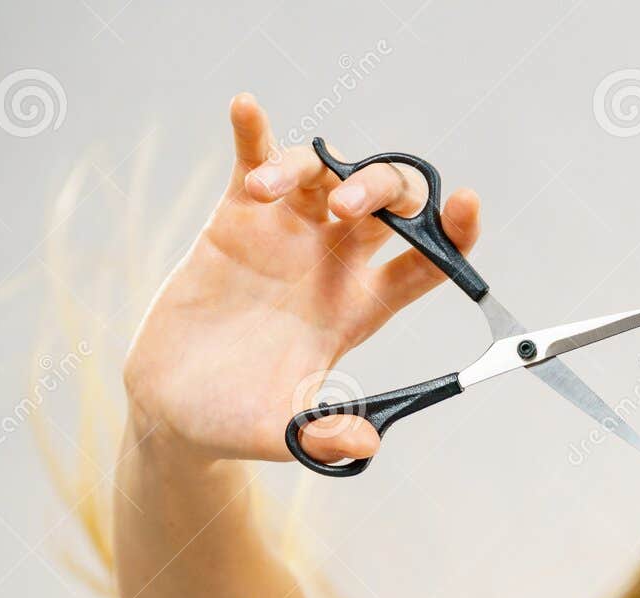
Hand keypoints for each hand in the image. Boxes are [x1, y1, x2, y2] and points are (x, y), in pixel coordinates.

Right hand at [122, 92, 481, 464]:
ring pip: (323, 174)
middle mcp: (334, 264)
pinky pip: (252, 162)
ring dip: (308, 166)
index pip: (427, 261)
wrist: (172, 408)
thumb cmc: (237, 421)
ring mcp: (287, 236)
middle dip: (383, 190)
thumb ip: (324, 435)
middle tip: (351, 209)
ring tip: (268, 190)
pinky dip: (253, 133)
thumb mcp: (283, 434)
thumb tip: (365, 445)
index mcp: (362, 308)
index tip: (467, 203)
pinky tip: (247, 109)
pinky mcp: (235, 221)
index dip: (455, 231)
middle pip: (386, 204)